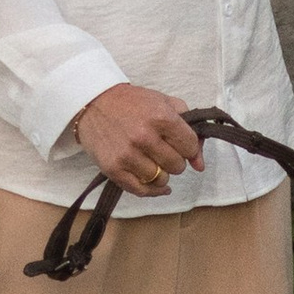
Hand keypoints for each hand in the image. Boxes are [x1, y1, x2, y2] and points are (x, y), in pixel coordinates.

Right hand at [71, 84, 203, 194]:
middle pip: (177, 166)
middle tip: (163, 151)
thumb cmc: (132, 102)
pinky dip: (151, 189)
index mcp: (160, 117)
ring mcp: (127, 154)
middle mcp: (144, 136)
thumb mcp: (163, 102)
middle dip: (174, 160)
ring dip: (160, 173)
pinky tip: (153, 183)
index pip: (190, 146)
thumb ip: (189, 127)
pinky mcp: (113, 169)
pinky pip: (142, 191)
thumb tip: (200, 164)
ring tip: (152, 161)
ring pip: (161, 180)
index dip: (189, 148)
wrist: (93, 102)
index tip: (181, 145)